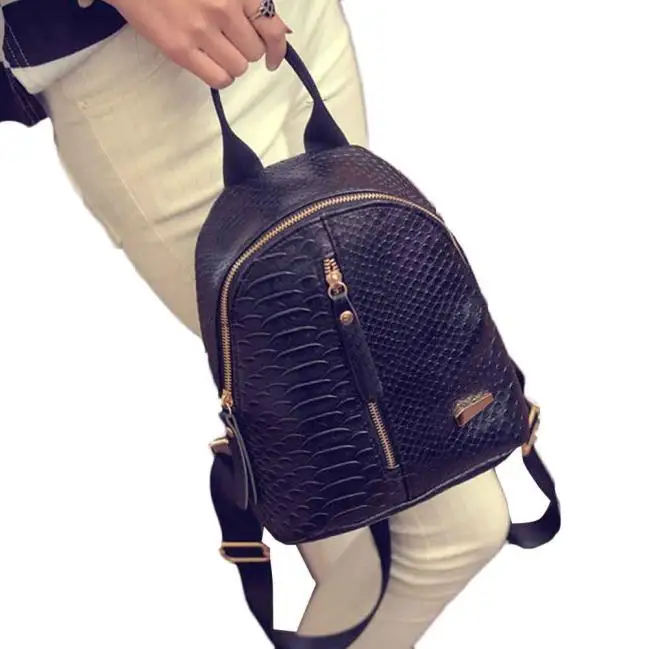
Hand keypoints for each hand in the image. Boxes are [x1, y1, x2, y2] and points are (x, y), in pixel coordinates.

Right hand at [104, 0, 290, 87]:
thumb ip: (249, 2)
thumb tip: (282, 32)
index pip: (272, 28)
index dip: (277, 49)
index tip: (273, 59)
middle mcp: (223, 7)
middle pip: (253, 52)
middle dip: (245, 50)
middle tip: (228, 41)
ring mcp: (201, 30)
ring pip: (238, 68)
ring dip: (231, 63)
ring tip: (214, 49)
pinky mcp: (181, 50)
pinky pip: (218, 79)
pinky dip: (220, 76)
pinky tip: (209, 64)